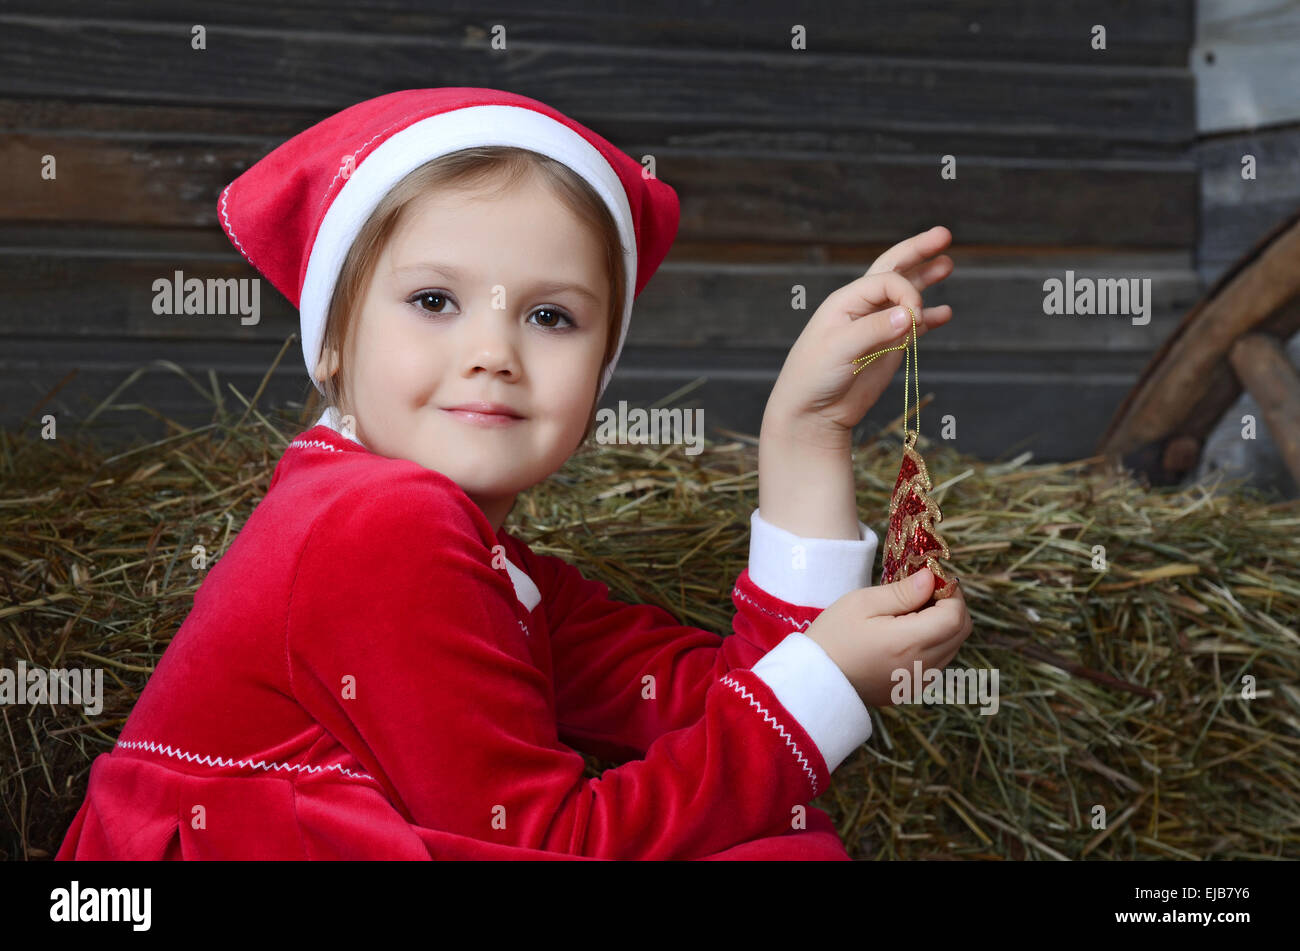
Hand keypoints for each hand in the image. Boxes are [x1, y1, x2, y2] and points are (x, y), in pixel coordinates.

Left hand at [764, 226, 955, 446]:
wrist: (811, 412)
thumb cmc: (813, 376)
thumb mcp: (839, 348)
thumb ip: (874, 329)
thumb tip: (909, 314)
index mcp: (846, 301)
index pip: (887, 280)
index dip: (908, 293)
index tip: (913, 320)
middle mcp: (862, 308)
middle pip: (894, 271)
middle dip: (918, 252)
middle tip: (944, 235)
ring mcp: (877, 327)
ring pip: (905, 296)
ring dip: (926, 280)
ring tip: (947, 264)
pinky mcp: (887, 348)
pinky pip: (913, 327)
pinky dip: (930, 319)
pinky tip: (945, 313)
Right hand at [803, 566, 971, 708]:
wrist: (815, 680)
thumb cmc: (833, 637)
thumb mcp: (862, 603)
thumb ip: (902, 592)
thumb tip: (930, 579)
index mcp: (909, 643)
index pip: (955, 616)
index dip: (951, 592)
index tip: (931, 578)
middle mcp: (922, 666)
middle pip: (961, 631)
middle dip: (952, 605)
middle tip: (926, 589)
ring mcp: (919, 681)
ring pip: (952, 646)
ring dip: (943, 623)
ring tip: (912, 610)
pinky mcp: (912, 688)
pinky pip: (938, 661)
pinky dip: (933, 642)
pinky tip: (906, 632)